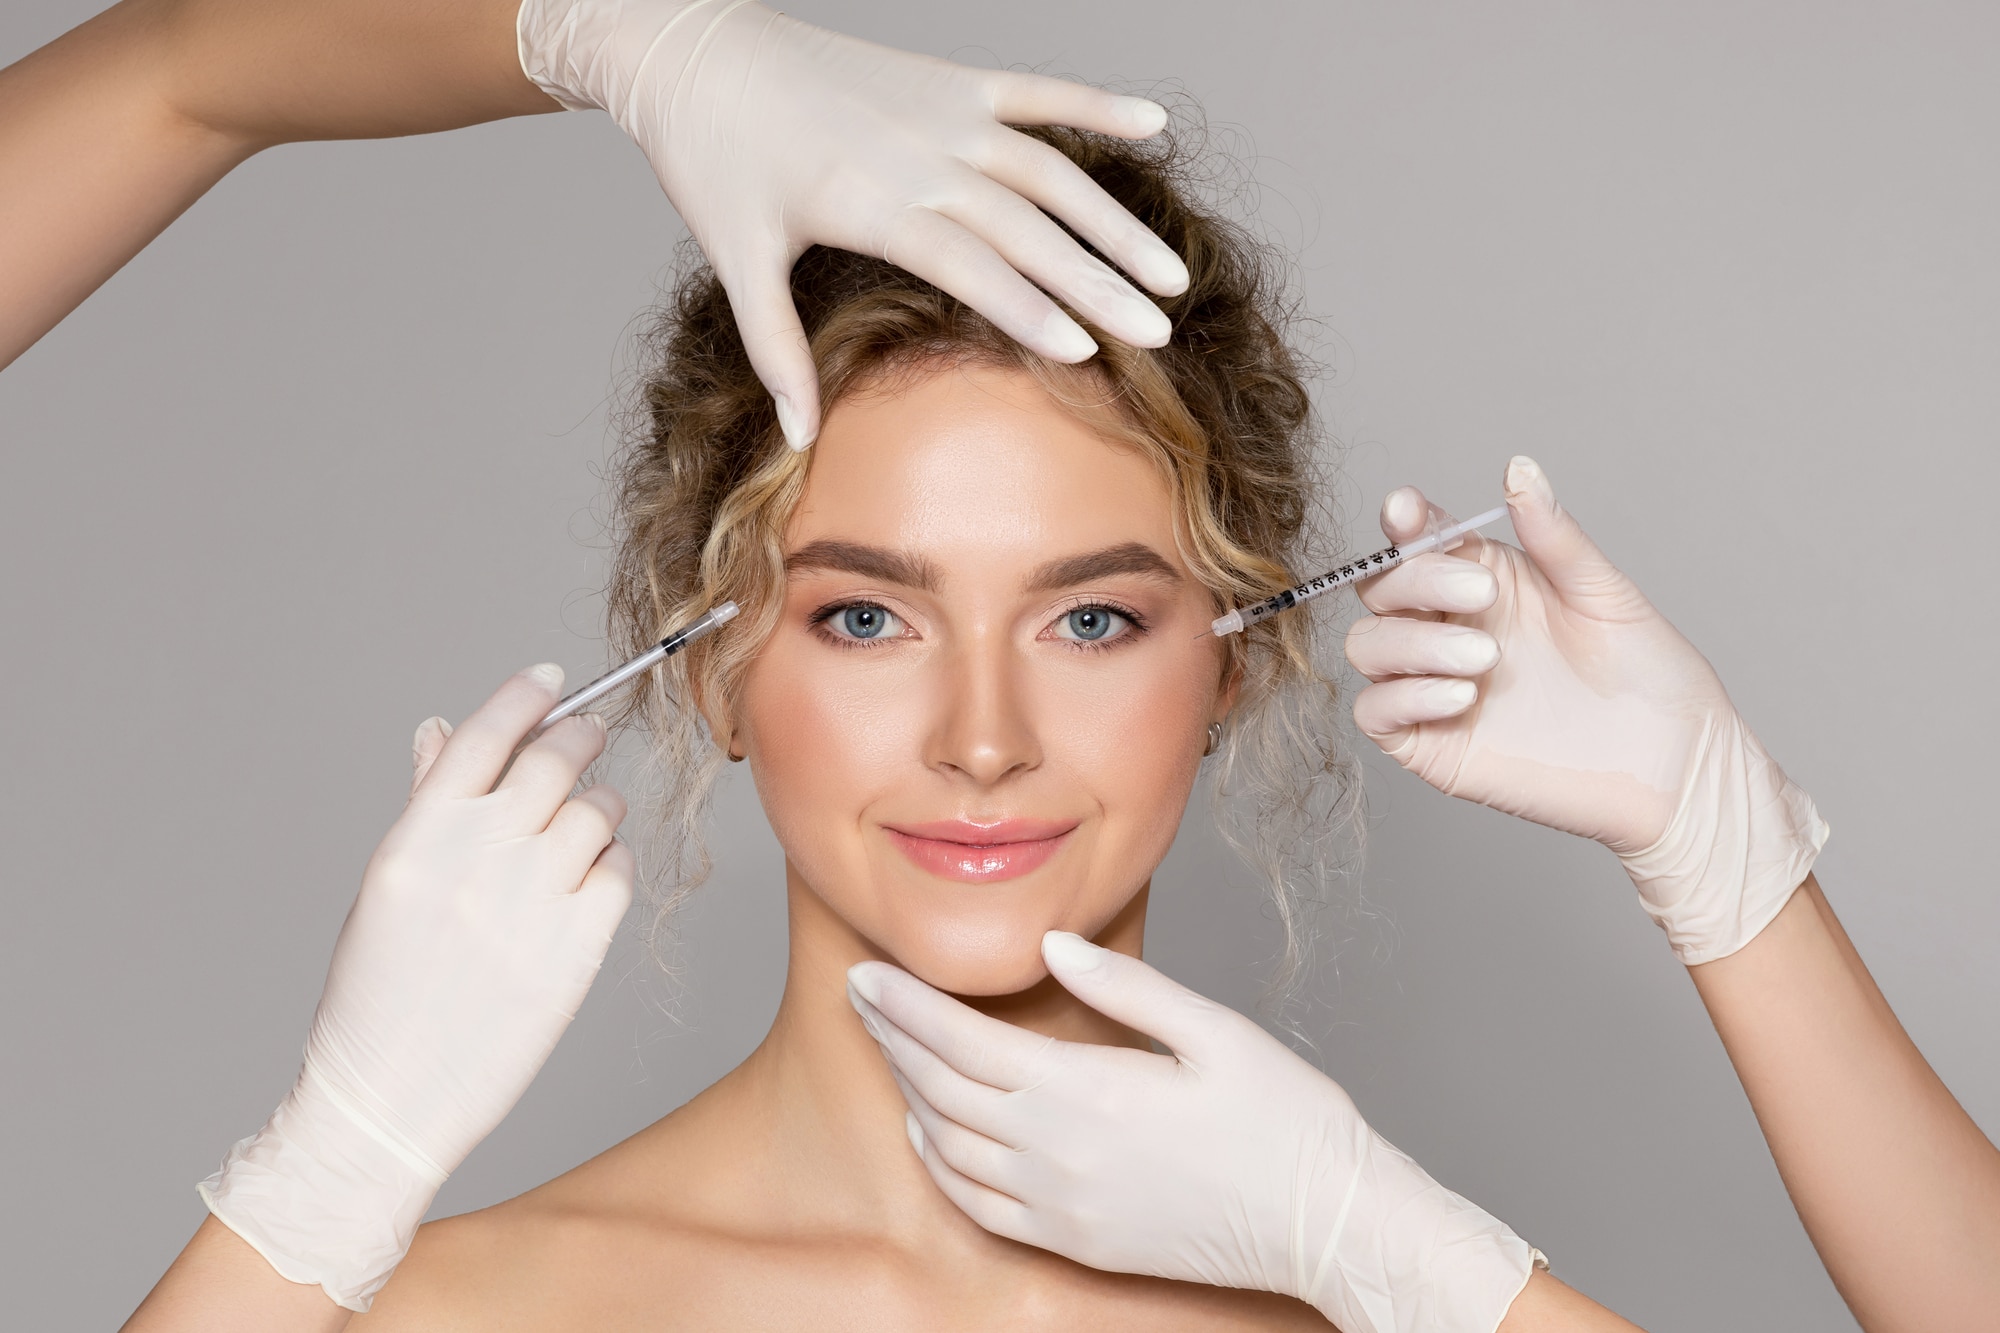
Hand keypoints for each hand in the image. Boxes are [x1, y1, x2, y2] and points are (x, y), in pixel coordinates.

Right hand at [197, 665, 633, 1310]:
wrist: (385, 1102)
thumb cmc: (377, 994)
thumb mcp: (386, 889)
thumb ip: (425, 806)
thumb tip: (442, 729)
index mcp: (417, 840)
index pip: (484, 737)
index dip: (525, 697)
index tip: (553, 680)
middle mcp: (475, 862)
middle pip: (552, 762)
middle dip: (578, 737)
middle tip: (589, 734)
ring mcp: (528, 906)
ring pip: (596, 813)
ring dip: (599, 805)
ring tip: (586, 822)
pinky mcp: (573, 952)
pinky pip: (618, 875)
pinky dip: (613, 866)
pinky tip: (592, 880)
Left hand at [516, 0, 1189, 448]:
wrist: (694, 47)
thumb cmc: (710, 157)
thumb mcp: (733, 259)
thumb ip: (775, 350)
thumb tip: (800, 438)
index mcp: (868, 200)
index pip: (969, 262)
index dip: (1029, 306)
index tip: (1088, 350)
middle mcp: (919, 151)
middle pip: (1028, 224)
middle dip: (1098, 282)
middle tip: (1160, 334)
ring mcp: (942, 108)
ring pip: (1050, 166)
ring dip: (1114, 220)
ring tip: (1169, 273)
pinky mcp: (950, 76)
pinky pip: (1038, 88)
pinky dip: (1097, 102)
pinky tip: (1154, 125)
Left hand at [847, 934, 1534, 1332]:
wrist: (1324, 1224)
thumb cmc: (1286, 1123)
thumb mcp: (1216, 1031)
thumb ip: (1126, 987)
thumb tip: (1054, 943)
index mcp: (1088, 1090)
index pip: (962, 1040)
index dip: (906, 1006)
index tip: (868, 973)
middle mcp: (1059, 1153)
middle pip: (942, 1088)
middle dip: (893, 1036)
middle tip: (861, 995)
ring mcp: (1062, 1206)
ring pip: (950, 1145)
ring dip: (908, 1092)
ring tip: (888, 1048)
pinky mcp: (1075, 1242)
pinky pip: (978, 1206)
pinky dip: (938, 1165)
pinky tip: (928, 1134)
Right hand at [1345, 456, 1824, 961]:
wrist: (1674, 767)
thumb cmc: (1650, 678)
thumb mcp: (1604, 592)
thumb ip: (1552, 536)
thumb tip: (1518, 468)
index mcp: (1483, 582)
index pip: (1418, 542)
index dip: (1404, 522)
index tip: (1409, 513)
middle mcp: (1449, 628)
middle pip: (1380, 589)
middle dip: (1415, 581)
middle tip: (1482, 595)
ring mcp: (1434, 687)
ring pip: (1367, 646)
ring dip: (1412, 643)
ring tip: (1484, 659)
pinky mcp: (1430, 744)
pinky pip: (1375, 711)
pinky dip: (1404, 695)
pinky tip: (1461, 697)